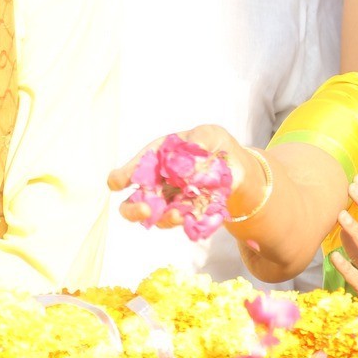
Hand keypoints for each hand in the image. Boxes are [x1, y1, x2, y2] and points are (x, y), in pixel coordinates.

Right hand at [108, 124, 247, 227]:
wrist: (237, 166)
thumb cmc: (214, 145)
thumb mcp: (210, 134)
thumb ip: (201, 138)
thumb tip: (194, 149)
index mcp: (154, 160)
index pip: (130, 172)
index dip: (121, 178)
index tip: (121, 183)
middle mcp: (156, 185)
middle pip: (130, 204)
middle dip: (133, 210)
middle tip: (146, 210)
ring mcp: (169, 203)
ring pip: (155, 219)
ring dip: (164, 219)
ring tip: (178, 215)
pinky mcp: (186, 215)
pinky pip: (181, 224)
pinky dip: (186, 223)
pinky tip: (192, 217)